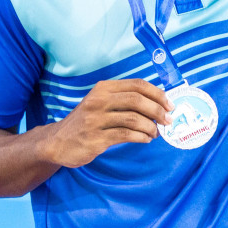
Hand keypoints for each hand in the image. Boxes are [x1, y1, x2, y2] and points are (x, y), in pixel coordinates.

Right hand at [39, 79, 173, 166]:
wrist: (57, 142)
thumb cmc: (86, 122)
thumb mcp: (101, 103)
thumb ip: (124, 100)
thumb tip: (158, 103)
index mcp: (103, 88)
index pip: (137, 85)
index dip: (157, 94)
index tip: (170, 104)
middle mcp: (98, 101)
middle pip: (137, 100)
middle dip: (158, 110)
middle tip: (168, 120)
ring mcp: (95, 119)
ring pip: (133, 118)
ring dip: (151, 127)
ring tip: (156, 133)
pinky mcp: (95, 138)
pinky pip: (125, 135)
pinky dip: (141, 137)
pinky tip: (146, 139)